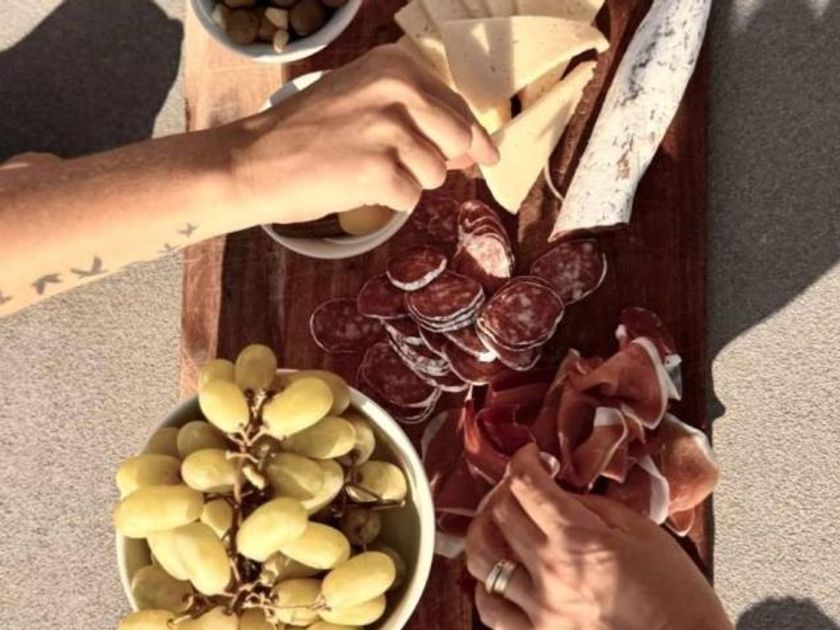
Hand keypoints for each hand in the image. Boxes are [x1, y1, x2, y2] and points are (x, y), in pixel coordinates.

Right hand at [223, 43, 498, 223]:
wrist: (254, 160)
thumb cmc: (307, 132)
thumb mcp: (363, 98)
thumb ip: (419, 114)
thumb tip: (474, 150)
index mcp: (396, 65)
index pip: (458, 106)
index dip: (471, 138)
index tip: (483, 154)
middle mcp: (398, 89)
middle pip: (458, 140)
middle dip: (438, 160)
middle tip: (398, 163)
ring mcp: (389, 130)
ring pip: (436, 173)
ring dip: (407, 180)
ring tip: (364, 169)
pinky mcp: (380, 171)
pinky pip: (411, 198)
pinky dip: (388, 200)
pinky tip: (356, 185)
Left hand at [465, 445, 731, 629]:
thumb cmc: (675, 592)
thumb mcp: (643, 532)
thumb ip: (592, 506)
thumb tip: (559, 493)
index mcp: (578, 540)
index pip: (526, 486)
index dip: (522, 461)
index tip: (531, 456)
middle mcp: (549, 574)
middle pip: (498, 514)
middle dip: (505, 489)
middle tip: (520, 486)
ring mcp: (539, 612)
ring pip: (481, 559)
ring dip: (486, 533)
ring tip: (501, 526)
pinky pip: (490, 610)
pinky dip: (489, 586)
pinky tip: (503, 574)